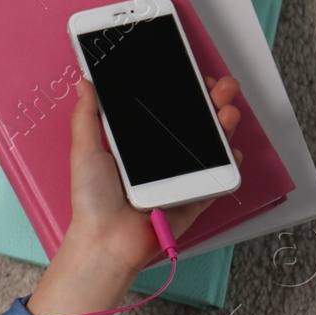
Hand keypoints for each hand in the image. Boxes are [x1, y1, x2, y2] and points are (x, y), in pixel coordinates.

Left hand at [66, 74, 244, 276]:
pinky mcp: (194, 198)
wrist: (106, 240)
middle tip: (218, 87)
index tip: (191, 74)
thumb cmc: (92, 200)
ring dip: (224, 125)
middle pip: (194, 123)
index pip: (165, 111)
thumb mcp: (85, 150)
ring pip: (210, 146)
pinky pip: (218, 179)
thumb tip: (85, 82)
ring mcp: (180, 178)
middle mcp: (161, 158)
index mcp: (138, 144)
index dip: (181, 92)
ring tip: (227, 110)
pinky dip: (229, 163)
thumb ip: (87, 116)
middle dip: (211, 101)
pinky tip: (230, 148)